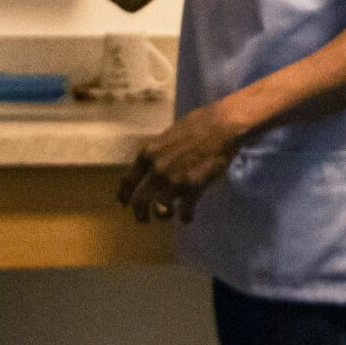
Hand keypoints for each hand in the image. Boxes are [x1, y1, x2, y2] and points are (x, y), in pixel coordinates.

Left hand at [116, 99, 250, 221]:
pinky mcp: (193, 188)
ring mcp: (174, 180)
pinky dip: (186, 217)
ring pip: (160, 210)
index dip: (124, 196)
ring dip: (163, 216)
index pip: (127, 181)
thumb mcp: (168, 136)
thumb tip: (153, 165)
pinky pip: (184, 212)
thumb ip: (158, 153)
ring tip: (168, 215)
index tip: (124, 204)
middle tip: (143, 220)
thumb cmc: (197, 124)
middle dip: (140, 214)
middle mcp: (156, 169)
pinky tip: (188, 217)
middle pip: (140, 201)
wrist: (221, 125)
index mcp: (148, 154)